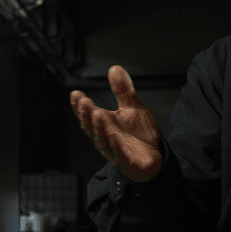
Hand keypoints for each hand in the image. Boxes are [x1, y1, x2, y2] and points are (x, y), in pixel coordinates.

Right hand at [69, 65, 163, 182]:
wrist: (154, 158)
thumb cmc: (139, 135)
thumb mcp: (132, 108)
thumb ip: (123, 91)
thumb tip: (114, 68)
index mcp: (104, 126)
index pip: (88, 115)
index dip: (80, 106)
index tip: (76, 94)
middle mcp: (105, 139)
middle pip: (91, 128)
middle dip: (86, 115)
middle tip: (84, 102)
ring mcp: (114, 152)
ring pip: (103, 141)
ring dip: (99, 128)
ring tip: (97, 113)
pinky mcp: (127, 162)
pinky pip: (119, 155)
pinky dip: (115, 146)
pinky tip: (113, 135)